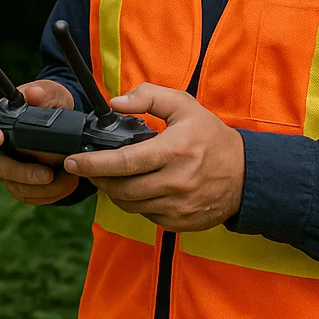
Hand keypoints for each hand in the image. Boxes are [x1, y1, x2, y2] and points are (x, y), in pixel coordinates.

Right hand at [0, 79, 79, 205]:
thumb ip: (43, 92)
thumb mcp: (51, 92)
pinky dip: (48, 195)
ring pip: (14, 185)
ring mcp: (8, 165)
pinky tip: (67, 186)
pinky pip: (28, 196)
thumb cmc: (51, 101)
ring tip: (68, 180)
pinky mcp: (21, 182)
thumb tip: (34, 94)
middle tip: (48, 174)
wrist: (65, 118)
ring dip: (41, 189)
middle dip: (23, 174)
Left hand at [63, 82, 244, 231]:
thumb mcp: (183, 105)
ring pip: (131, 205)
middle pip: (121, 188)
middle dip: (98, 179)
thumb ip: (147, 97)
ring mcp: (179, 205)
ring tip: (112, 177)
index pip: (123, 162)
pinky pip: (147, 216)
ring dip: (115, 192)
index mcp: (173, 150)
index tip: (73, 161)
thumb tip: (115, 103)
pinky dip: (137, 204)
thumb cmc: (211, 136)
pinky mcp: (181, 222)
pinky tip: (140, 188)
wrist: (246, 174)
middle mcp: (176, 181)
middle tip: (88, 168)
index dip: (92, 163)